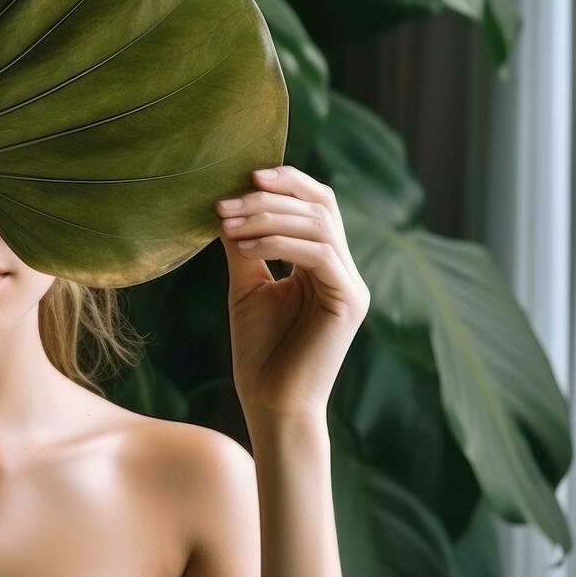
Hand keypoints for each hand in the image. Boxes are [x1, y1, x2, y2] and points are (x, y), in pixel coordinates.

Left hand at [216, 164, 368, 425]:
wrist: (271, 402)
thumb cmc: (260, 350)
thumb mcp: (246, 285)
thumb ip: (244, 245)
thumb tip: (226, 202)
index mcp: (323, 263)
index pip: (316, 203)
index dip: (286, 181)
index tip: (243, 174)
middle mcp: (343, 269)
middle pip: (320, 205)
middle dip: (268, 197)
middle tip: (223, 203)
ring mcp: (351, 285)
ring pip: (319, 224)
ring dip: (268, 217)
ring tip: (227, 225)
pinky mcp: (350, 301)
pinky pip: (320, 253)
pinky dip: (280, 242)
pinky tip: (246, 248)